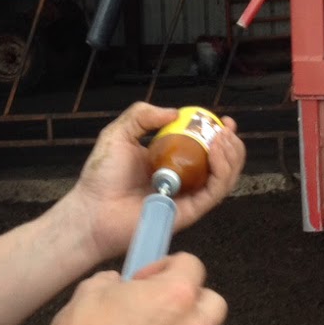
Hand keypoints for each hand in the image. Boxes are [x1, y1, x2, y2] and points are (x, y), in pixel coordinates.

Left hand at [61, 102, 246, 263]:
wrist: (92, 210)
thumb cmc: (101, 176)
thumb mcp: (118, 134)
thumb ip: (141, 116)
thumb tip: (175, 113)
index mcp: (170, 161)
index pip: (202, 147)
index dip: (216, 133)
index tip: (223, 121)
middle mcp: (184, 180)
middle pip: (220, 163)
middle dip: (231, 144)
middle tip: (227, 129)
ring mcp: (188, 196)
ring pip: (224, 177)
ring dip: (231, 155)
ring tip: (223, 137)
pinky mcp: (190, 211)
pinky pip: (214, 192)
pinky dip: (222, 171)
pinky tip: (216, 152)